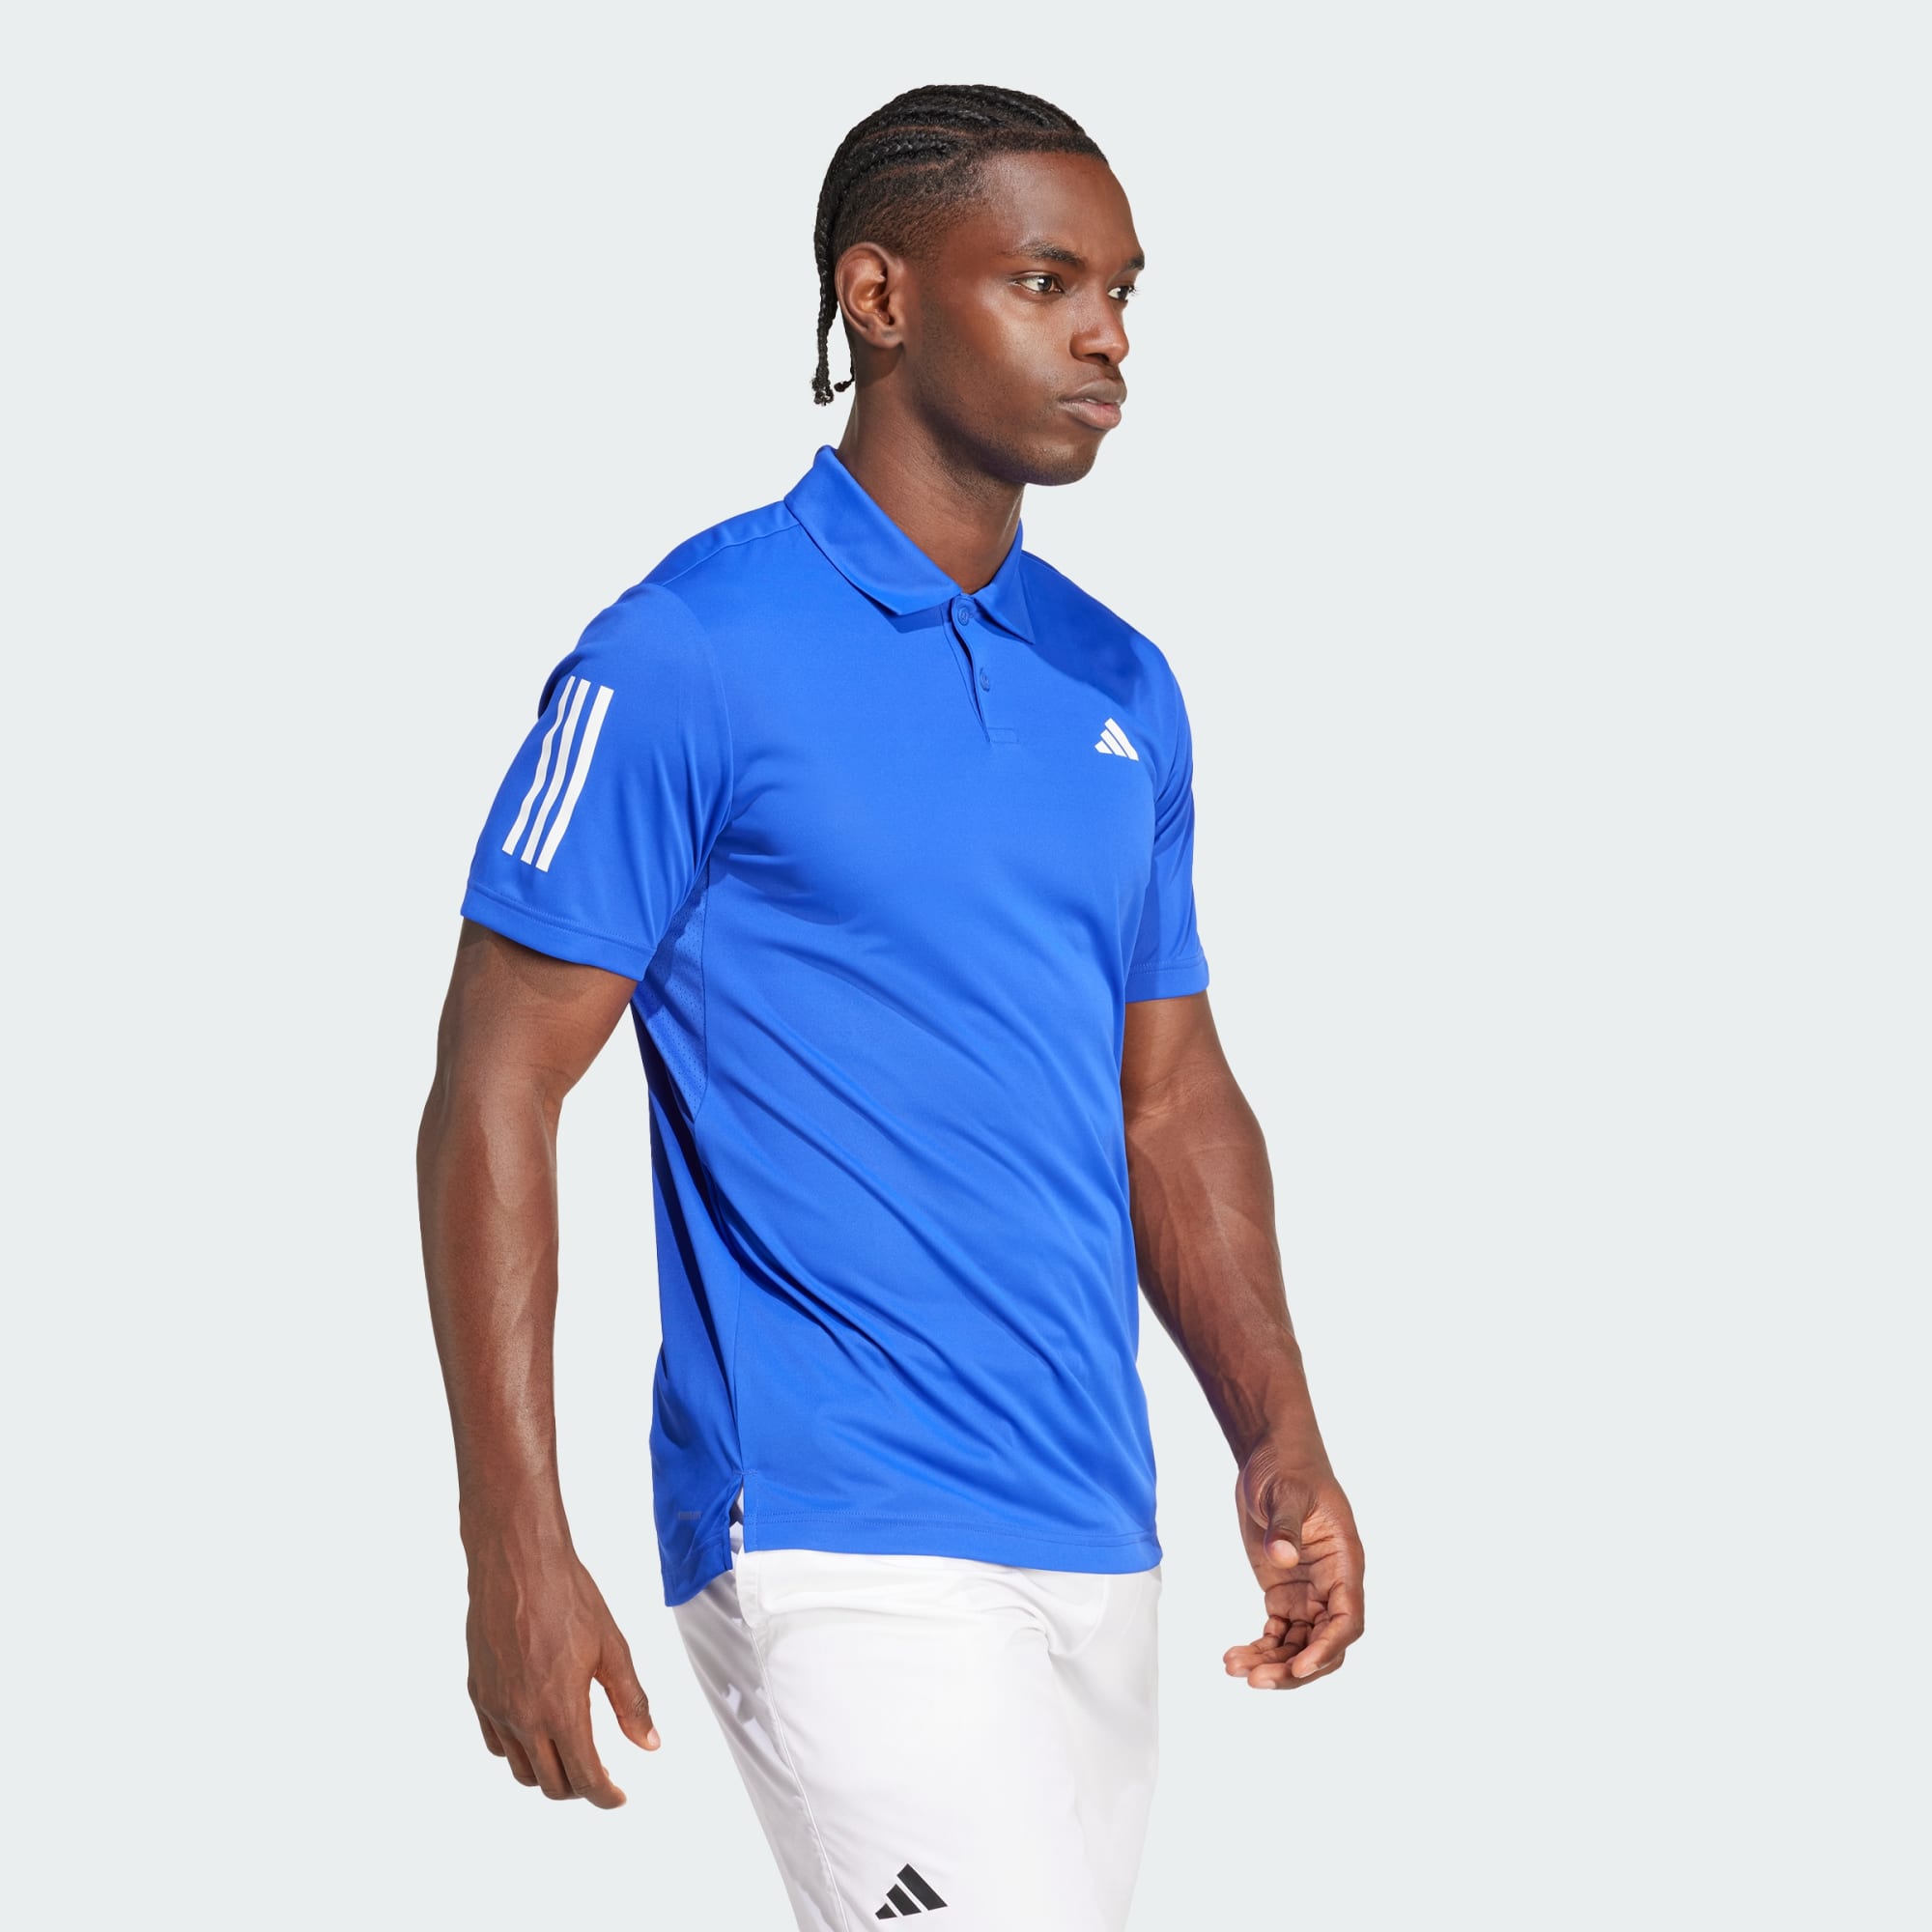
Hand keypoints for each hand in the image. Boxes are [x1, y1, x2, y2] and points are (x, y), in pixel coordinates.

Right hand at [465, 1543, 660, 1804]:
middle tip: (599, 1774)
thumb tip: (649, 1743)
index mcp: (561, 1709)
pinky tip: (536, 1731)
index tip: (617, 1796)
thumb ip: (630, 1701)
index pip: (584, 1778)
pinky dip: (518, 1751)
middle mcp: (523, 1717)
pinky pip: (496, 1743)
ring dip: (547, 1773)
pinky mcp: (478, 1693)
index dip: (605, 1797)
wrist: (517, 1562)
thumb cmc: (568, 1597)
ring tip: (570, 1755)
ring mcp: (496, 1707)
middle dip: (579, 1788)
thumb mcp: (612, 1648)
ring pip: (520, 1769)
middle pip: (550, 1784)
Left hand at [1223, 1443, 1365, 1688]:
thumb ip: (1286, 1525)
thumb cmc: (1289, 1468)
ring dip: (1271, 1663)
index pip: (1347, 1620)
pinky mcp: (1283, 1592)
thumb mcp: (1287, 1492)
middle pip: (1322, 1644)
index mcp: (1344, 1564)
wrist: (1272, 1456)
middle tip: (1256, 1679)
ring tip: (1233, 1667)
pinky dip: (1259, 1648)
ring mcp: (1307, 1592)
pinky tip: (1233, 1657)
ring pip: (1298, 1645)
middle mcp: (1330, 1585)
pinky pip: (1278, 1633)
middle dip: (1293, 1668)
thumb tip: (1282, 1556)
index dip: (1327, 1649)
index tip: (1299, 1666)